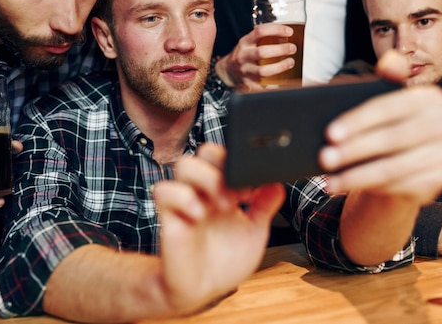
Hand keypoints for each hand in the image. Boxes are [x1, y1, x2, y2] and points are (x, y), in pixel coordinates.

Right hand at [153, 143, 284, 312]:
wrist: (202, 290)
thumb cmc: (225, 260)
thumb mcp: (254, 233)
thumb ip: (264, 207)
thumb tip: (277, 183)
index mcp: (223, 189)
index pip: (225, 157)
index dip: (239, 164)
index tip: (252, 188)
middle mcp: (203, 191)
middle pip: (205, 151)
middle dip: (222, 165)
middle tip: (237, 194)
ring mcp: (185, 201)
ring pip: (185, 164)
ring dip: (207, 179)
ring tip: (223, 205)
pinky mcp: (168, 217)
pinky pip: (163, 191)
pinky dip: (182, 197)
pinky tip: (199, 215)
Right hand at [214, 23, 296, 90]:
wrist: (228, 70)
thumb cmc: (243, 54)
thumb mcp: (249, 42)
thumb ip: (263, 37)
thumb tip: (286, 35)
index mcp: (245, 42)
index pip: (260, 32)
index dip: (276, 30)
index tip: (289, 32)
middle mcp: (243, 56)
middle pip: (262, 52)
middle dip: (280, 50)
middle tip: (292, 48)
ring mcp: (245, 71)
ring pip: (263, 71)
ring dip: (280, 67)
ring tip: (290, 62)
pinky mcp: (248, 84)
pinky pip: (264, 86)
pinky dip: (276, 85)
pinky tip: (285, 81)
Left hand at [321, 50, 441, 204]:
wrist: (401, 167)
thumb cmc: (385, 127)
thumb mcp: (379, 104)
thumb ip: (384, 80)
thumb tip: (391, 61)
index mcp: (432, 97)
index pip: (390, 106)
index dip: (358, 121)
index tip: (330, 133)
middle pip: (392, 138)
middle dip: (354, 150)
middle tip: (325, 158)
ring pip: (394, 167)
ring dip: (356, 175)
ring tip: (328, 180)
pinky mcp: (440, 181)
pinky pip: (400, 186)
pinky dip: (369, 188)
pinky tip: (344, 186)